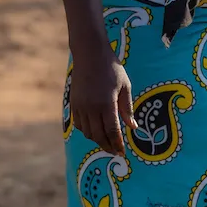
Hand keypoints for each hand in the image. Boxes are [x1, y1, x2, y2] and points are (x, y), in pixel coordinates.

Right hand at [70, 37, 133, 155]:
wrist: (89, 54)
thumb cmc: (111, 68)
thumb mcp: (125, 87)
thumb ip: (127, 108)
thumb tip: (133, 127)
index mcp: (106, 104)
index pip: (112, 131)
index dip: (117, 144)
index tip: (122, 152)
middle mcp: (91, 108)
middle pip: (98, 135)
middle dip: (107, 146)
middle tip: (115, 152)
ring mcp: (80, 106)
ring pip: (87, 132)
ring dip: (97, 140)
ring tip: (107, 142)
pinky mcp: (73, 103)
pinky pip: (78, 124)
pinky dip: (87, 131)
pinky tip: (95, 130)